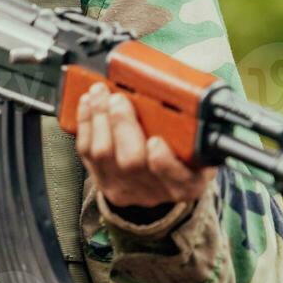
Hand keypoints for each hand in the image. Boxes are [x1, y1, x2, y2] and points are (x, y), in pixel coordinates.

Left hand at [75, 82, 215, 212]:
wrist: (161, 180)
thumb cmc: (182, 155)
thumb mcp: (197, 145)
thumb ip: (189, 128)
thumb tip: (177, 92)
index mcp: (187, 182)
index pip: (177, 178)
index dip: (163, 162)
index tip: (156, 141)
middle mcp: (155, 190)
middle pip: (132, 162)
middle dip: (122, 124)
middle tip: (118, 99)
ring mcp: (125, 188)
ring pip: (104, 154)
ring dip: (99, 118)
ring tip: (100, 94)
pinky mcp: (102, 180)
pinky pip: (86, 151)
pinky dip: (85, 122)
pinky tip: (88, 104)